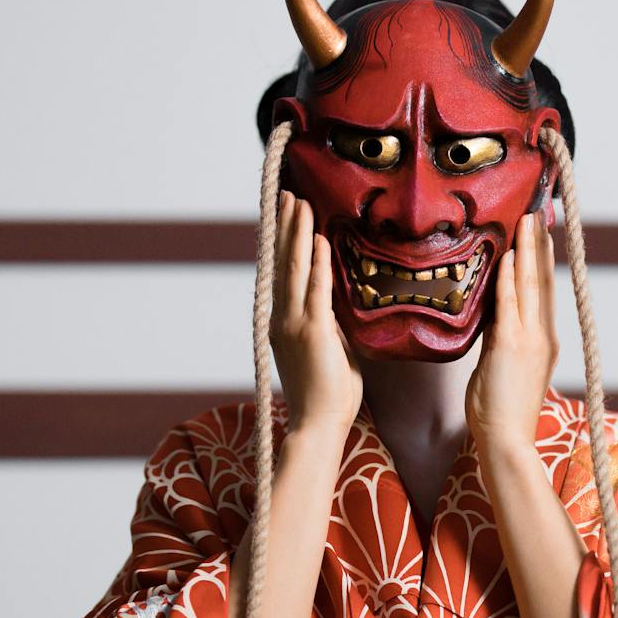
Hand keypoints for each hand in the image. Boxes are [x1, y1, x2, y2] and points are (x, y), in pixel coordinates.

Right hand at [272, 191, 361, 437]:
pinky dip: (318, 262)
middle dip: (284, 226)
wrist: (319, 424)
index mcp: (284, 322)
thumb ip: (329, 322)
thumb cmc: (328, 393)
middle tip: (286, 194)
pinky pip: (317, 289)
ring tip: (299, 202)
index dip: (282, 242)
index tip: (283, 214)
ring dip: (297, 233)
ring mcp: (294, 324)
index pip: (282, 273)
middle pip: (282, 262)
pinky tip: (319, 238)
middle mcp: (282, 318)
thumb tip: (335, 301)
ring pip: (295, 268)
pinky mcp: (313, 331)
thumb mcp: (330, 348)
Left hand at [466, 213, 557, 459]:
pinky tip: (507, 256)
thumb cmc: (500, 411)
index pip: (544, 292)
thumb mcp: (502, 366)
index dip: (543, 261)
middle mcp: (543, 335)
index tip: (541, 234)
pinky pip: (510, 304)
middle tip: (539, 213)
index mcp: (544, 341)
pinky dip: (509, 278)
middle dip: (541, 245)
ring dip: (528, 250)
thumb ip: (501, 337)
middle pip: (544, 280)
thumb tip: (491, 315)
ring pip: (531, 285)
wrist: (506, 440)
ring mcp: (530, 339)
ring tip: (528, 220)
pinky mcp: (512, 346)